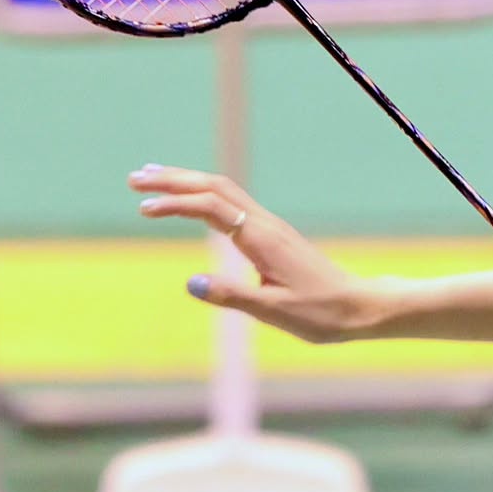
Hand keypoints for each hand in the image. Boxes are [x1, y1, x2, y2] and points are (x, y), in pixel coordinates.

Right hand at [127, 165, 376, 343]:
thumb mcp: (273, 311)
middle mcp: (264, 224)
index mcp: (262, 238)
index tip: (143, 209)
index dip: (175, 204)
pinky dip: (204, 195)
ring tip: (150, 180)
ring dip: (187, 182)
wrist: (358, 306)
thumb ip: (231, 296)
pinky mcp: (271, 234)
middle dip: (173, 180)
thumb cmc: (320, 313)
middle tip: (134, 179)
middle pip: (214, 186)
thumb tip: (191, 283)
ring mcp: (269, 226)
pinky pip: (232, 203)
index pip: (211, 207)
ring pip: (223, 190)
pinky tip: (191, 201)